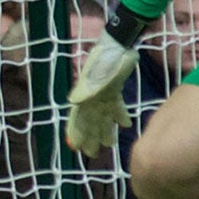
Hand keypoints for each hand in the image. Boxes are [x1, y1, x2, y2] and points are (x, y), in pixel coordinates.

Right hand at [65, 34, 138, 155]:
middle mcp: (92, 96)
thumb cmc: (106, 58)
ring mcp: (103, 93)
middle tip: (93, 154)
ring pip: (103, 116)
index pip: (78, 118)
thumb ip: (86, 88)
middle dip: (91, 137)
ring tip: (110, 144)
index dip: (76, 133)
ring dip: (106, 129)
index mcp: (85, 95)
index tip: (76, 147)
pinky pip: (115, 106)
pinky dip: (119, 115)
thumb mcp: (94, 74)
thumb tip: (73, 102)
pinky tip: (126, 125)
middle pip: (90, 120)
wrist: (118, 45)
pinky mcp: (114, 89)